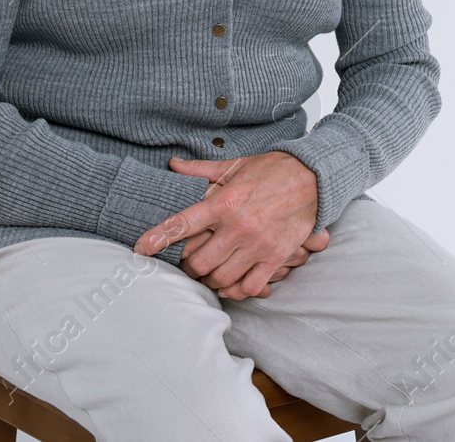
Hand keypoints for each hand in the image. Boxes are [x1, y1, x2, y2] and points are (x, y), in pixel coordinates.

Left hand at [134, 150, 318, 298]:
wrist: (313, 177)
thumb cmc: (271, 170)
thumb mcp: (234, 165)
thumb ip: (201, 170)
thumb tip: (172, 164)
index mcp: (224, 202)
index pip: (182, 224)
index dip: (158, 237)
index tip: (141, 248)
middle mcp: (239, 226)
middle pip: (198, 262)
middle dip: (188, 266)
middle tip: (188, 263)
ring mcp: (258, 244)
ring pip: (220, 277)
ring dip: (209, 279)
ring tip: (208, 273)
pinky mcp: (275, 257)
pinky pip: (249, 286)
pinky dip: (236, 289)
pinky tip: (231, 283)